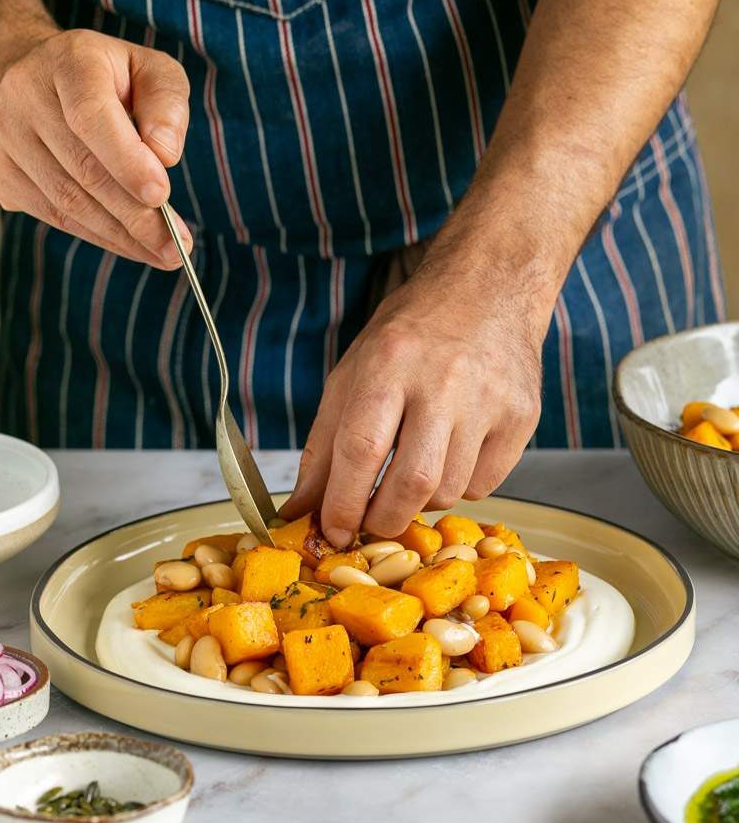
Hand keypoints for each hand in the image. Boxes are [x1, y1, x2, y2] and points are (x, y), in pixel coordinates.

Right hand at [0, 28, 191, 267]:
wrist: (37, 78)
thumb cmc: (109, 78)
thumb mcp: (150, 70)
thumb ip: (166, 103)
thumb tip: (165, 155)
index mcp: (68, 62)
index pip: (91, 116)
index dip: (127, 161)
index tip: (161, 196)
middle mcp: (25, 95)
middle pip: (83, 169)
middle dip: (136, 216)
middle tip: (176, 246)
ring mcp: (4, 136)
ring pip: (67, 202)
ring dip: (121, 236)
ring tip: (163, 253)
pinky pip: (53, 216)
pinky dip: (98, 236)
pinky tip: (131, 246)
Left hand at [280, 245, 549, 546]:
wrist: (488, 290)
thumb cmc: (411, 337)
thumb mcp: (353, 374)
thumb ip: (323, 445)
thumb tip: (299, 512)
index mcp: (388, 363)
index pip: (360, 449)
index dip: (341, 503)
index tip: (331, 532)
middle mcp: (443, 380)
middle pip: (411, 481)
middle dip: (383, 519)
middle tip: (370, 522)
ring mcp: (490, 399)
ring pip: (448, 491)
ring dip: (420, 500)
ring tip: (412, 471)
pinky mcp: (523, 416)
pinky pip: (484, 485)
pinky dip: (459, 485)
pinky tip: (451, 454)